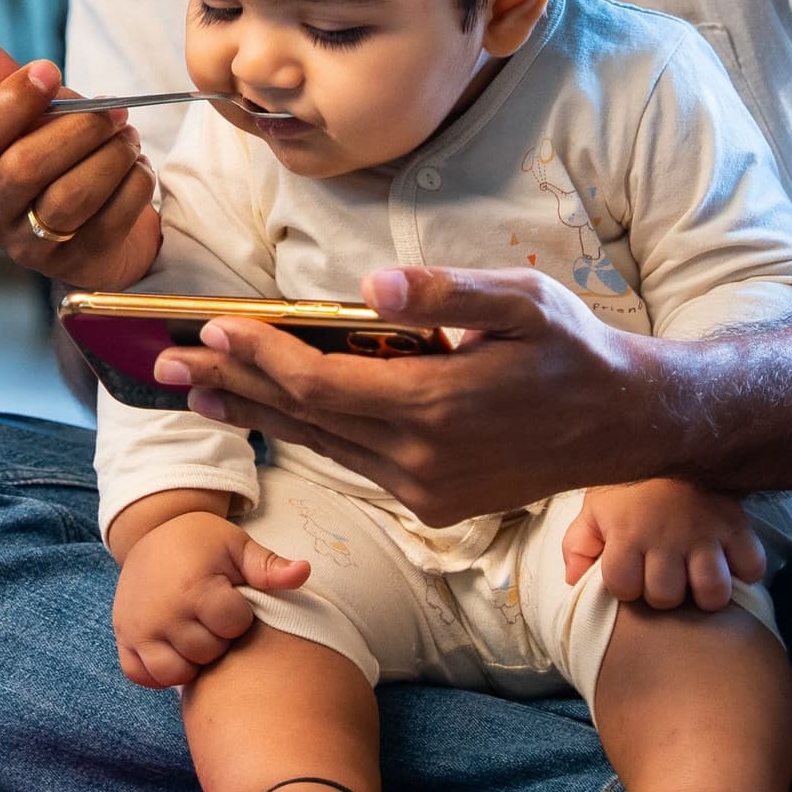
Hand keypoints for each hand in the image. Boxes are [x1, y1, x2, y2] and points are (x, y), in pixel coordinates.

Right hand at [0, 33, 159, 286]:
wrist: (95, 226)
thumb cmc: (53, 160)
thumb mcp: (23, 119)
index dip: (10, 101)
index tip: (50, 71)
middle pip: (24, 168)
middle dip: (77, 129)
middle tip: (113, 111)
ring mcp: (31, 247)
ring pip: (69, 198)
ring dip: (109, 157)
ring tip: (127, 138)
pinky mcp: (77, 264)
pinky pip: (111, 220)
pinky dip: (133, 185)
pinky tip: (136, 167)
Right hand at [110, 498, 307, 688]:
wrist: (151, 532)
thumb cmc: (202, 542)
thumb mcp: (237, 546)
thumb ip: (270, 566)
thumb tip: (305, 572)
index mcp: (194, 588)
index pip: (233, 626)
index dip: (239, 615)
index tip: (231, 598)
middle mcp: (163, 613)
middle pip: (207, 653)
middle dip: (217, 638)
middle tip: (211, 615)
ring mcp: (139, 629)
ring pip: (175, 673)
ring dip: (190, 660)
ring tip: (194, 634)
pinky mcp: (124, 638)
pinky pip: (142, 676)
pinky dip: (157, 671)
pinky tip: (172, 650)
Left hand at [154, 265, 669, 524]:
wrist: (627, 424)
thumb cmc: (574, 349)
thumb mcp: (522, 300)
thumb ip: (444, 292)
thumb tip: (369, 288)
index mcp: (437, 406)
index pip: (321, 382)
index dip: (261, 357)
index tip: (212, 329)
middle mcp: (422, 460)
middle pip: (305, 420)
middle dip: (232, 388)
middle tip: (164, 364)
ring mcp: (426, 490)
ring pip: (321, 448)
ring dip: (257, 418)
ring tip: (197, 393)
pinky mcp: (433, 504)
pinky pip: (352, 464)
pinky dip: (306, 436)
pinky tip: (273, 416)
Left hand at [562, 476, 766, 611]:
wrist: (673, 432)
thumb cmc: (630, 480)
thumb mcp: (595, 507)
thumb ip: (578, 546)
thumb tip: (573, 583)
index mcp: (627, 533)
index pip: (622, 587)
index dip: (625, 586)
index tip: (630, 573)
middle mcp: (666, 537)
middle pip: (666, 596)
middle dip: (663, 593)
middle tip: (665, 574)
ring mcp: (705, 533)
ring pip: (712, 592)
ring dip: (705, 592)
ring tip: (698, 577)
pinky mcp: (737, 525)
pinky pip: (752, 568)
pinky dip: (744, 571)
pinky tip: (728, 562)